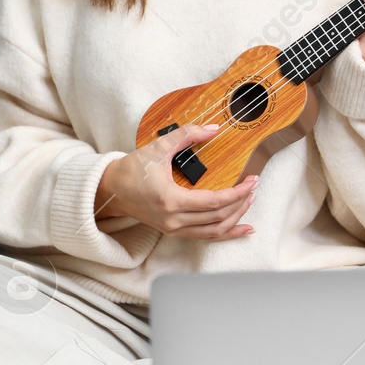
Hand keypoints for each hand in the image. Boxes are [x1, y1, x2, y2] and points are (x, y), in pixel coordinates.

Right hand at [95, 124, 257, 238]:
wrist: (111, 190)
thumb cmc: (132, 169)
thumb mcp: (158, 147)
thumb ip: (187, 135)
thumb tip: (213, 129)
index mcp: (171, 200)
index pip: (215, 201)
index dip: (238, 192)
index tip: (252, 181)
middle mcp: (174, 220)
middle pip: (218, 217)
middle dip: (241, 202)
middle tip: (254, 187)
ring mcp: (173, 229)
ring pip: (214, 231)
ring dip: (235, 218)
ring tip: (250, 202)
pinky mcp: (174, 231)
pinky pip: (205, 236)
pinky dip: (226, 233)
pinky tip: (242, 229)